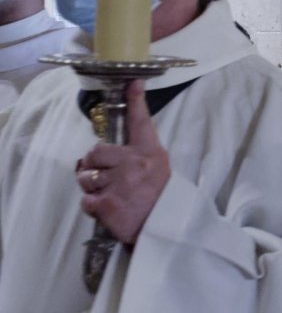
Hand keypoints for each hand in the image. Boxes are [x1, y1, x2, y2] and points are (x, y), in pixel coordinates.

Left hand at [76, 80, 169, 244]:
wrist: (166, 230)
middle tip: (106, 178)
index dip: (136, 100)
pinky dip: (92, 207)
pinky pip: (85, 200)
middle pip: (94, 152)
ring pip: (85, 177)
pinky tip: (108, 209)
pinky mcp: (107, 203)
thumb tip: (99, 152)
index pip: (141, 122)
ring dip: (92, 188)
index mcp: (150, 153)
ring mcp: (120, 183)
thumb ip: (136, 156)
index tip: (133, 82)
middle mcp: (135, 164)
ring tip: (110, 196)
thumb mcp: (158, 170)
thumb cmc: (160, 198)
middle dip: (93, 166)